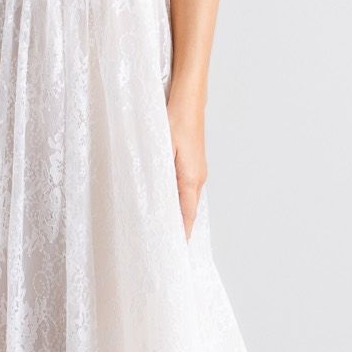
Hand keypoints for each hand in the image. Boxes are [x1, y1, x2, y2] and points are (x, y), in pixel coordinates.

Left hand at [166, 89, 206, 240]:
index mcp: (191, 178)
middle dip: (177, 229)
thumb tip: (154, 198)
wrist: (189, 98)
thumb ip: (159, 174)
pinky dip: (177, 201)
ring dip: (177, 215)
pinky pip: (185, 190)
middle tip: (163, 248)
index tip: (174, 252)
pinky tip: (165, 205)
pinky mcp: (192, 164)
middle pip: (188, 211)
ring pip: (186, 200)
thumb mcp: (162, 148)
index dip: (181, 234)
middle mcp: (197, 178)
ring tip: (162, 232)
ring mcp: (197, 171)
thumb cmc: (175, 119)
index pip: (187, 215)